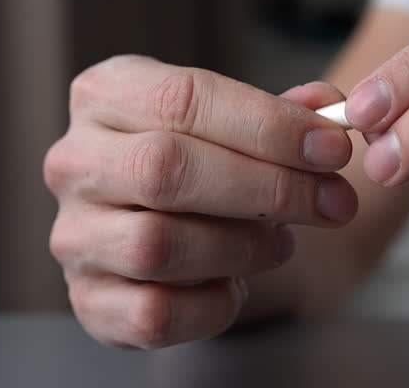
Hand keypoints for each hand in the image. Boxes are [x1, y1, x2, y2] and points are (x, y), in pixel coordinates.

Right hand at [44, 55, 355, 348]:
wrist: (169, 227)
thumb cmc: (207, 161)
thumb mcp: (240, 121)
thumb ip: (285, 114)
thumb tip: (328, 109)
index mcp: (107, 94)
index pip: (185, 99)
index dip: (269, 126)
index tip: (334, 149)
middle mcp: (76, 161)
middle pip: (166, 169)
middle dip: (268, 188)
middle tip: (334, 202)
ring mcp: (74, 235)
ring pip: (157, 245)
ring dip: (243, 247)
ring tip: (281, 241)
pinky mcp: (90, 301)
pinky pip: (154, 313)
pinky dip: (214, 304)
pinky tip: (237, 284)